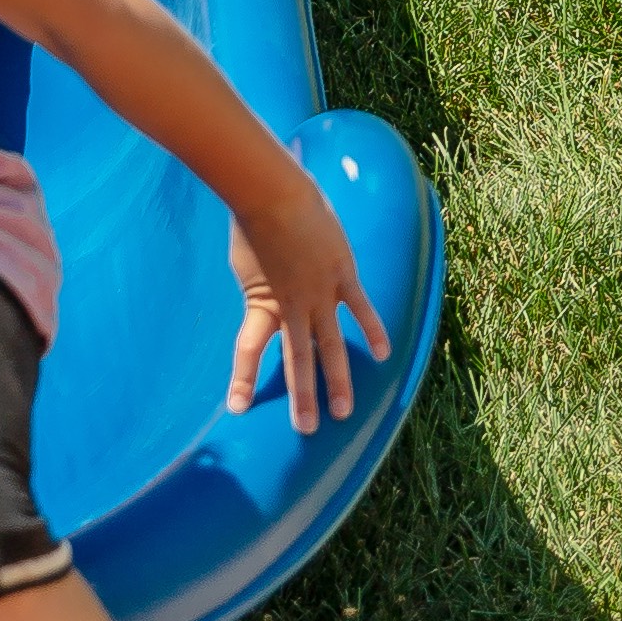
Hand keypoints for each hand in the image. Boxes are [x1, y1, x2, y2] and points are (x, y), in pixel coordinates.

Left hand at [222, 170, 390, 435]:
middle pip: (297, 360)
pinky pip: (360, 308)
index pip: (249, 350)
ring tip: (344, 413)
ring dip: (338, 381)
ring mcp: (319, 292)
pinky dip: (374, 331)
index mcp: (262, 303)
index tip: (236, 408)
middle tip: (306, 429)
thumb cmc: (251, 219)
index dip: (244, 379)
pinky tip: (385, 356)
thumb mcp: (245, 261)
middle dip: (302, 397)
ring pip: (331, 346)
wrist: (269, 192)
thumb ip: (259, 283)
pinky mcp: (341, 274)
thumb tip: (263, 287)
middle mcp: (292, 306)